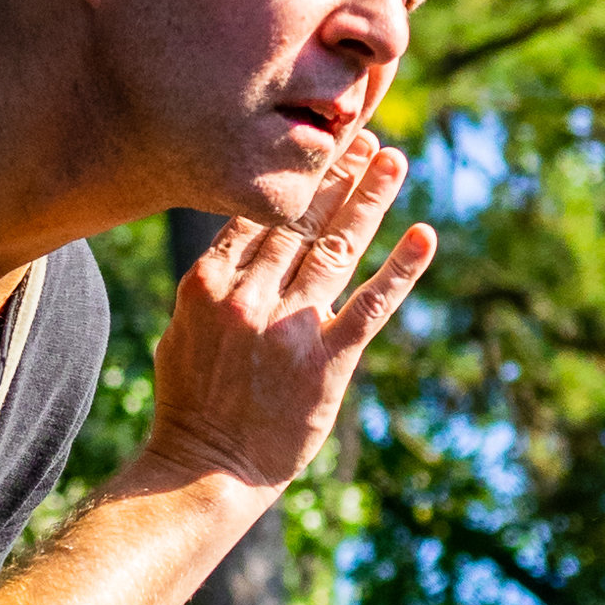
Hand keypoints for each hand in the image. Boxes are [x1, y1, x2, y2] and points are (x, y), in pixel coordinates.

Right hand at [147, 141, 433, 495]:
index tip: (318, 148)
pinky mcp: (326, 359)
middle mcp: (247, 296)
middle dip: (336, 174)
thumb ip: (209, 287)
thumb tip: (233, 247)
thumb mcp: (180, 333)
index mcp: (207, 284)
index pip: (256, 214)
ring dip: (369, 198)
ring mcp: (288, 326)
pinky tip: (424, 236)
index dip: (294, 177)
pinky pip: (371, 304)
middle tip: (364, 136)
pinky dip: (401, 269)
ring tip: (393, 159)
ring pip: (335, 246)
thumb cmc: (190, 406)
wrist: (206, 469)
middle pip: (299, 219)